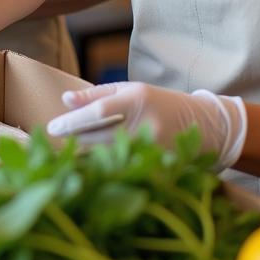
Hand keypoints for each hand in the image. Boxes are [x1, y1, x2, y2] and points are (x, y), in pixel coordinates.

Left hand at [46, 81, 247, 171]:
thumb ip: (97, 95)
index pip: (99, 113)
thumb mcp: (131, 90)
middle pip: (101, 137)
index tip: (52, 127)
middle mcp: (146, 124)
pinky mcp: (162, 169)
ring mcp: (156, 149)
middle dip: (75, 141)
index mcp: (138, 99)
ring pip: (111, 157)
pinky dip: (107, 170)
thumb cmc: (160, 103)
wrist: (208, 125)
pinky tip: (92, 170)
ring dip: (87, 157)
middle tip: (52, 143)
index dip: (73, 121)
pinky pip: (126, 170)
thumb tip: (65, 100)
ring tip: (68, 155)